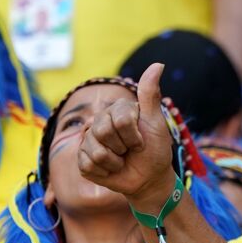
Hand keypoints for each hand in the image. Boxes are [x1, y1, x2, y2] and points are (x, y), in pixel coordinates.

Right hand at [77, 63, 175, 207]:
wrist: (149, 178)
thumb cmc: (154, 149)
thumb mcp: (155, 122)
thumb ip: (150, 94)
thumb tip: (158, 64)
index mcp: (114, 110)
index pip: (119, 119)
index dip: (134, 135)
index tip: (142, 140)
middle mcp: (98, 123)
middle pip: (103, 132)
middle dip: (123, 146)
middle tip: (130, 150)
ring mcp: (88, 141)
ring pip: (95, 151)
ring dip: (115, 162)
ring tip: (121, 160)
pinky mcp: (83, 161)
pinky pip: (87, 165)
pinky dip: (105, 172)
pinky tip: (111, 170)